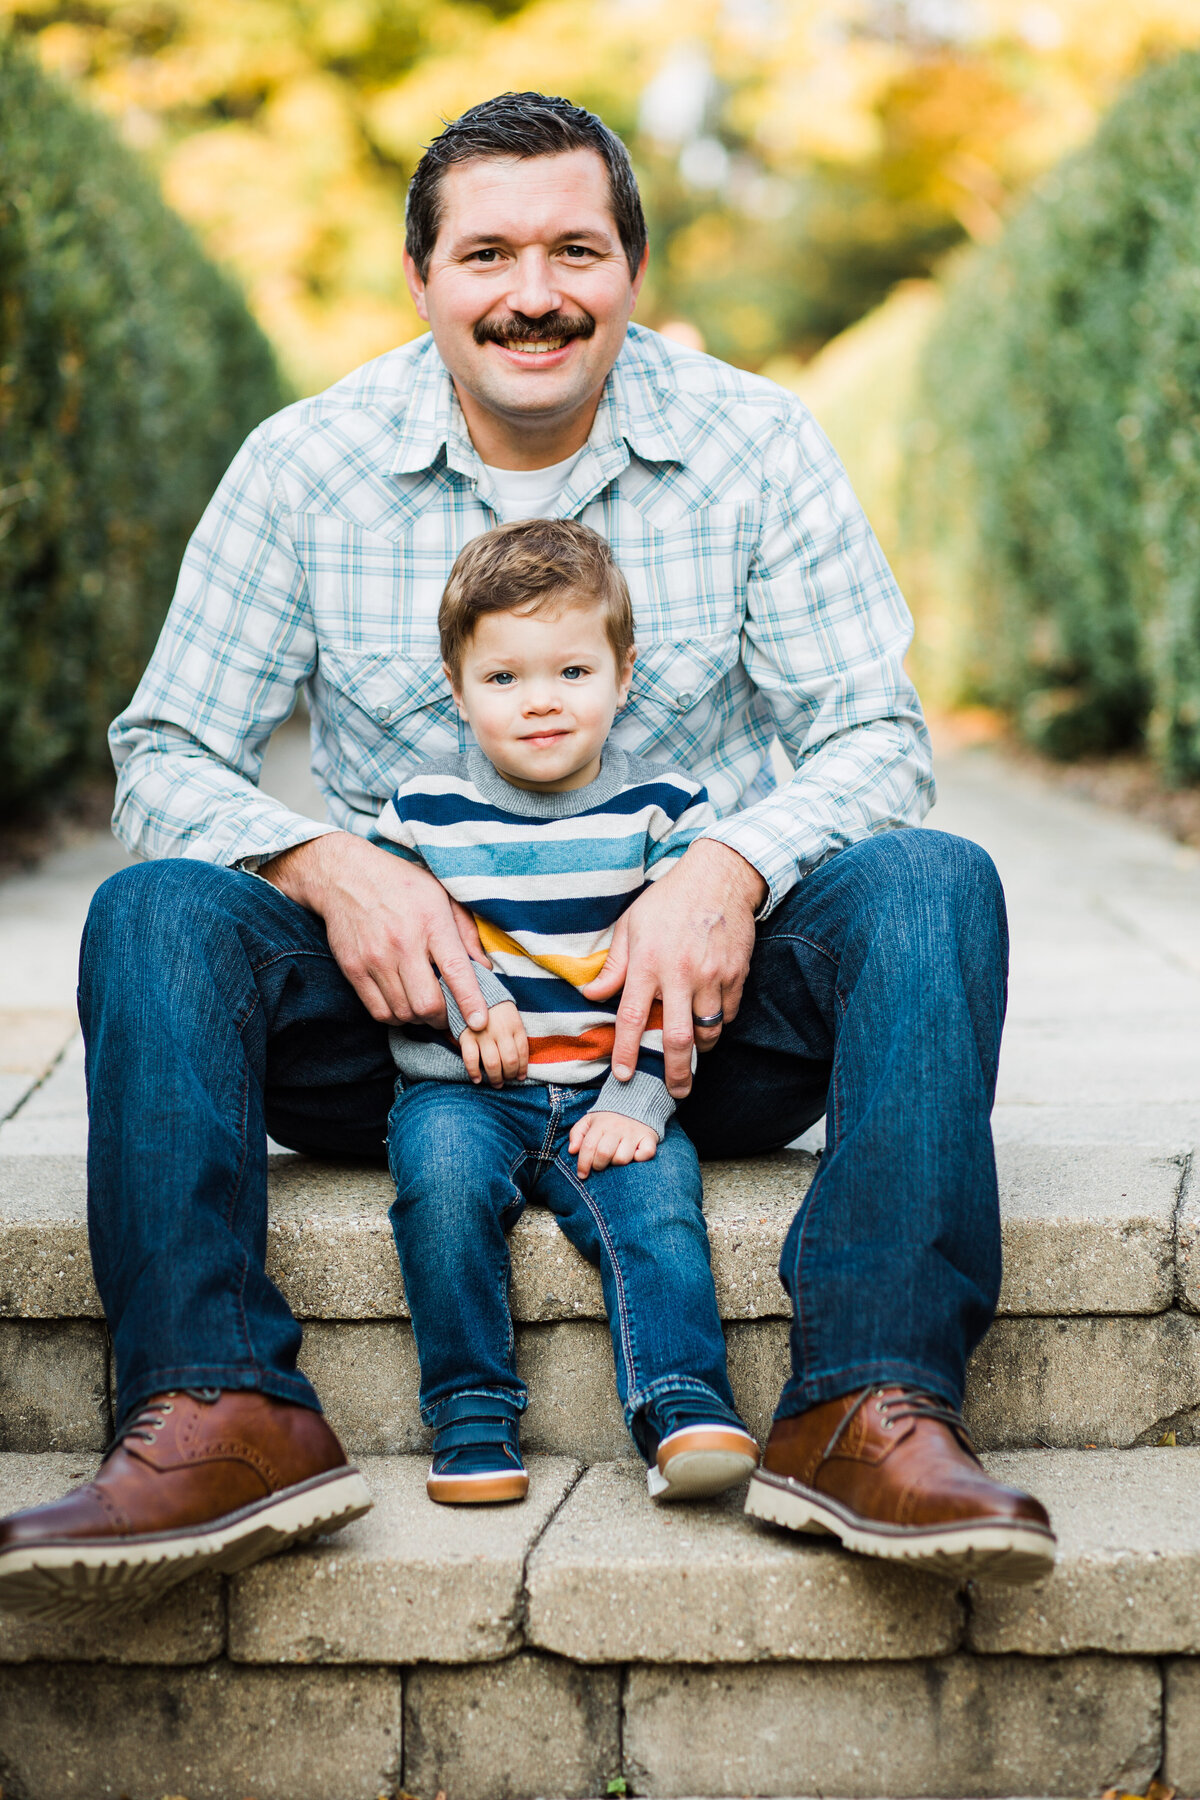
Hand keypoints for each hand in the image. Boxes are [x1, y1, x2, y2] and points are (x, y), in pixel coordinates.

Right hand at [259, 832, 489, 1029]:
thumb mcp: (442, 896)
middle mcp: (402, 943)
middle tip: (449, 1014)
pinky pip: (378, 1011)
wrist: (346, 876)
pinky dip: (395, 1017)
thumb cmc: (401, 885)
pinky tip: (403, 1005)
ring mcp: (375, 958)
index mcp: (431, 922)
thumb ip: (466, 932)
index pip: (455, 970)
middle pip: (427, 1003)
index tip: (479, 1022)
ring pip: (404, 1012)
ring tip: (426, 1008)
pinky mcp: (353, 969)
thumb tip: (484, 968)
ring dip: (420, 1019)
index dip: (470, 1001)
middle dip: (444, 1017)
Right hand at [459, 1001, 528, 1087]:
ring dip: (495, 1078)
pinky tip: (478, 1079)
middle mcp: (500, 1030)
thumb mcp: (510, 1014)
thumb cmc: (493, 1006)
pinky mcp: (466, 1035)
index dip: (522, 1068)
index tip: (520, 1077)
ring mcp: (483, 1034)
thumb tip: (520, 1061)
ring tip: (496, 1083)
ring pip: (492, 1063)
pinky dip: (474, 1072)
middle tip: (507, 1081)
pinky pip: (471, 1059)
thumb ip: (515, 1034)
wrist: (471, 989)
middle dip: (509, 1075)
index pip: (523, 1052)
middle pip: (509, 1061)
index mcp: (514, 1024)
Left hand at [568, 1110, 658, 1178]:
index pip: (588, 1147)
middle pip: (604, 1154)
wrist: (635, 1103)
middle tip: (599, 1166)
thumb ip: (577, 1134)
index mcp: (601, 1124)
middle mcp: (617, 1128)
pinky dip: (640, 1158)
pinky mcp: (649, 1137)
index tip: (582, 1174)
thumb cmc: (608, 1119)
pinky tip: (635, 1155)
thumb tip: (572, 1151)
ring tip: (616, 1157)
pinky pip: (646, 1154)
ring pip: (622, 1158)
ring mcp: (634, 1133)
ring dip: (617, 1163)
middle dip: (598, 1165)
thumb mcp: (589, 1121)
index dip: (583, 1164)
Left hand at [580, 839, 766, 1098]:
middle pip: (676, 1039)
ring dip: (700, 1048)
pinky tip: (710, 1020)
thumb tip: (591, 994)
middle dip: (675, 1073)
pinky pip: (727, 1014)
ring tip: (693, 1052)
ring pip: (707, 1030)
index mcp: (648, 962)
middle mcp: (680, 974)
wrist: (719, 877)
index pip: (633, 1018)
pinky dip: (718, 1024)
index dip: (627, 1052)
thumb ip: (613, 965)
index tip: (624, 1074)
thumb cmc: (668, 900)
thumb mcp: (631, 925)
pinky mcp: (736, 974)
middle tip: (675, 1092)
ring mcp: (712, 976)